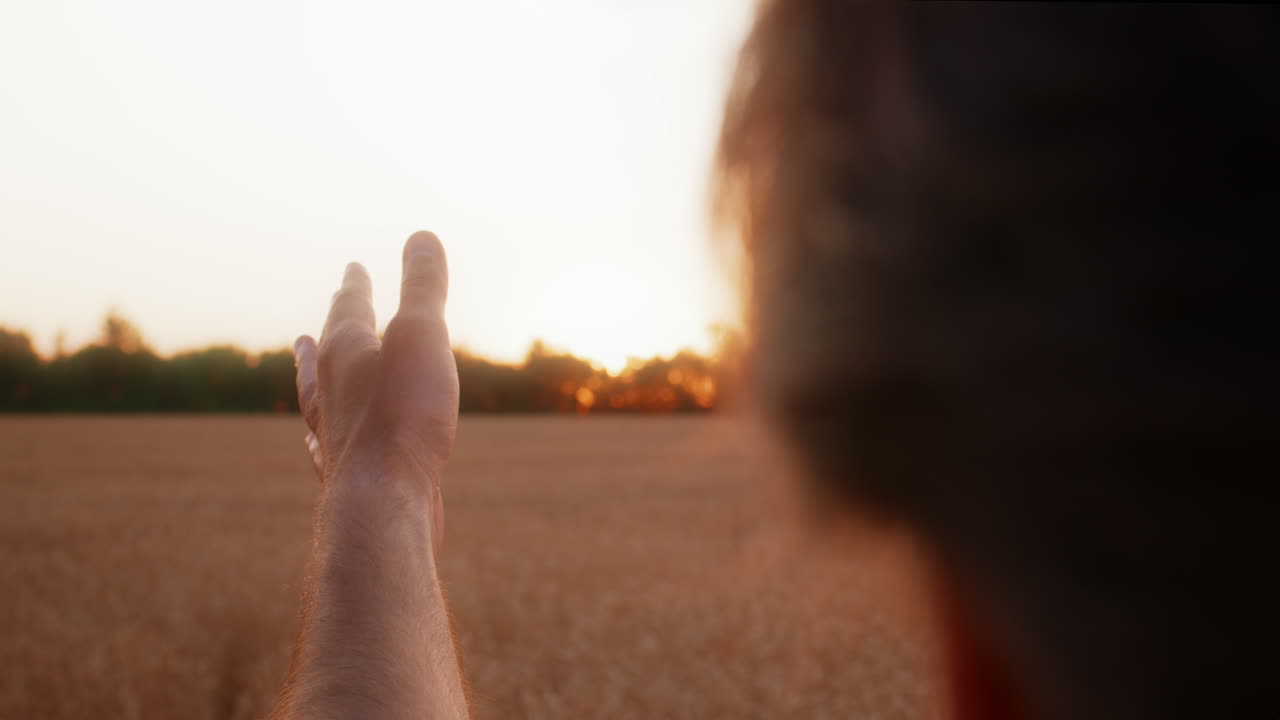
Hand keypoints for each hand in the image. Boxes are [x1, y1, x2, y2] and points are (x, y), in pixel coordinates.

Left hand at [292, 231, 458, 552]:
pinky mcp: (345, 473)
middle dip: (332, 325)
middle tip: (329, 309)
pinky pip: (323, 442)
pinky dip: (320, 430)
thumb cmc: (402, 416)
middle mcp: (330, 390)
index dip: (355, 285)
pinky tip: (314, 440)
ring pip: (316, 394)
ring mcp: (334, 433)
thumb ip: (422, 288)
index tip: (353, 268)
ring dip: (312, 372)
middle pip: (326, 348)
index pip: (347, 306)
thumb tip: (422, 236)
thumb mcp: (422, 337)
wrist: (382, 501)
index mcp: (345, 352)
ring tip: (303, 359)